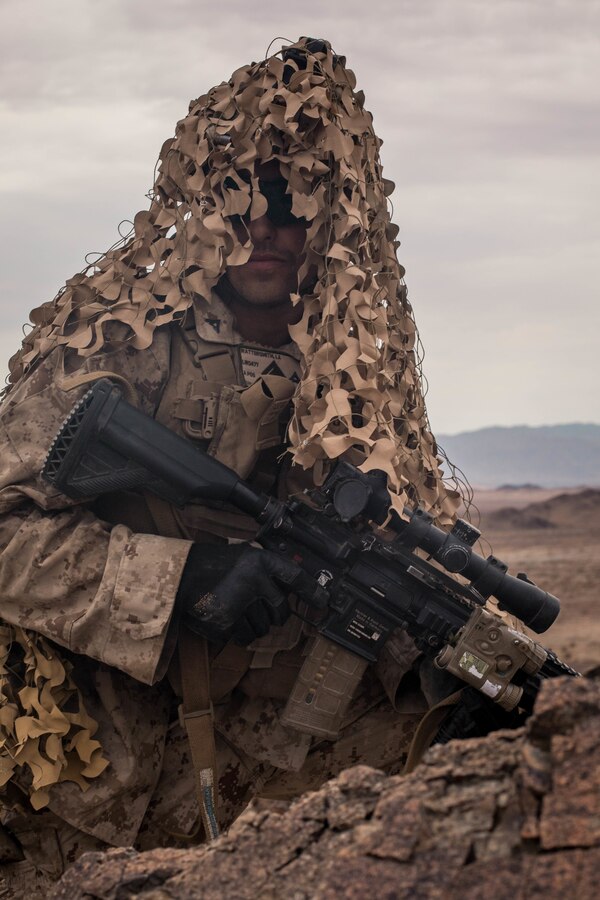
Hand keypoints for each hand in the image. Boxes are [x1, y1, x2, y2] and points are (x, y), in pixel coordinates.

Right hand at [177, 544, 314, 644]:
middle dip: (275, 615)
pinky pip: (245, 639)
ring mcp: (240, 605)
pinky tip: (229, 621)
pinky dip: (240, 635)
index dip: (312, 592)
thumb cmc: (214, 564)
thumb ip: (267, 569)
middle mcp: (253, 582)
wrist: (180, 576)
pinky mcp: (226, 624)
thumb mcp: (244, 555)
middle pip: (281, 611)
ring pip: (263, 628)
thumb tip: (294, 587)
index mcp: (260, 562)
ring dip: (255, 625)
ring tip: (237, 610)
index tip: (323, 602)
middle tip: (260, 609)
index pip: (295, 577)